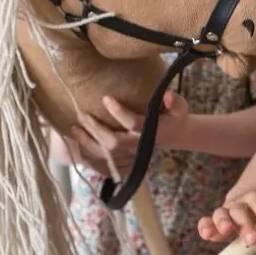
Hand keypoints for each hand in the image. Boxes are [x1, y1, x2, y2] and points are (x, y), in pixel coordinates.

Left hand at [68, 91, 190, 175]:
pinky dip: (88, 151)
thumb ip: (175, 102)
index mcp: (153, 131)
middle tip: (82, 114)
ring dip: (88, 142)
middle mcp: (139, 144)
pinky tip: (77, 139)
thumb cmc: (173, 117)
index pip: (133, 123)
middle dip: (96, 129)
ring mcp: (130, 152)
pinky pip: (102, 159)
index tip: (106, 98)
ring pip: (105, 153)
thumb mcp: (180, 107)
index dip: (119, 112)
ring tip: (75, 128)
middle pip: (113, 142)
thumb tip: (166, 95)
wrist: (173, 135)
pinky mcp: (123, 155)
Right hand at [198, 190, 255, 250]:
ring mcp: (226, 211)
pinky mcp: (215, 221)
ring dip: (222, 222)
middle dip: (246, 225)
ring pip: (221, 213)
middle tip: (252, 239)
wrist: (249, 188)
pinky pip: (206, 221)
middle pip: (241, 210)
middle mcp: (240, 202)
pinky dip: (205, 226)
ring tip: (226, 233)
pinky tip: (206, 235)